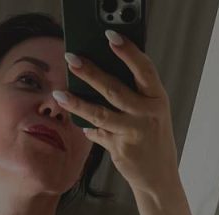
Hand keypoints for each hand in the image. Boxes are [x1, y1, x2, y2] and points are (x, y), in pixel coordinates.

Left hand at [56, 31, 177, 198]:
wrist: (159, 175)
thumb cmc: (153, 136)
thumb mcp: (152, 111)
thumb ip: (135, 94)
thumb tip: (100, 74)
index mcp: (157, 98)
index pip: (144, 69)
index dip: (128, 52)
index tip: (111, 36)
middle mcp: (147, 114)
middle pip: (115, 90)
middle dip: (91, 73)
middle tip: (71, 59)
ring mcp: (133, 133)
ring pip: (100, 114)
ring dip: (78, 103)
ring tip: (59, 94)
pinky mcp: (120, 150)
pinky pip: (98, 133)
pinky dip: (88, 128)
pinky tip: (79, 124)